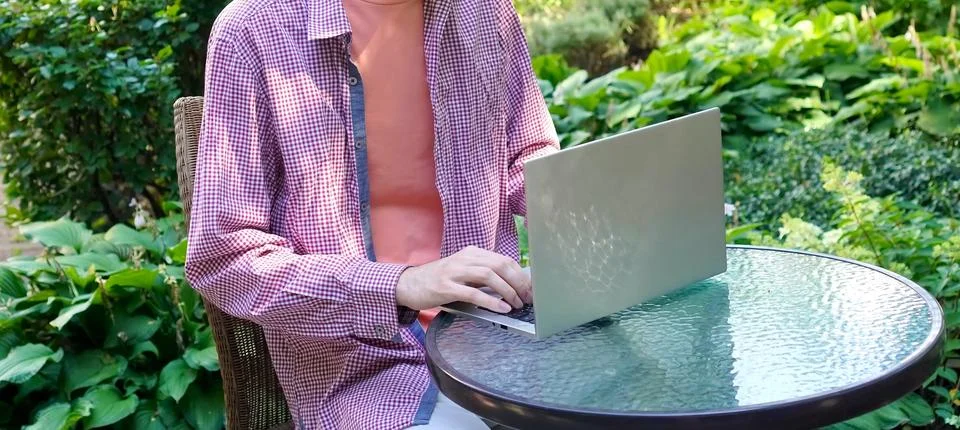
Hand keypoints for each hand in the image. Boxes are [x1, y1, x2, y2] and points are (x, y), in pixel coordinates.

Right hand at [395, 246, 531, 312]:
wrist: (408, 284)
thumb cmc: (438, 280)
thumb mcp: (462, 271)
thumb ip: (482, 274)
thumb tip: (510, 285)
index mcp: (472, 253)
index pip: (503, 259)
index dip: (520, 274)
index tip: (531, 289)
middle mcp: (465, 258)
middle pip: (500, 265)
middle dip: (518, 282)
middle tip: (528, 298)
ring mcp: (455, 272)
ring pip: (489, 276)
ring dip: (508, 291)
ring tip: (517, 304)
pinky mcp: (446, 287)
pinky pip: (473, 293)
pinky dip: (491, 301)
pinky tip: (502, 309)